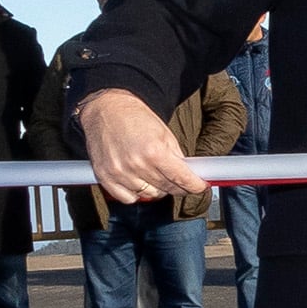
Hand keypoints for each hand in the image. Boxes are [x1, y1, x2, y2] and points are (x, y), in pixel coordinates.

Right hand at [76, 88, 204, 203]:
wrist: (107, 109)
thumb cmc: (135, 118)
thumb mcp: (164, 133)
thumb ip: (177, 156)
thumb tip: (189, 175)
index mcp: (154, 151)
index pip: (181, 178)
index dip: (195, 185)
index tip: (200, 187)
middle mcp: (136, 164)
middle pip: (167, 188)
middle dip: (178, 186)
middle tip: (180, 180)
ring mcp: (120, 173)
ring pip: (149, 195)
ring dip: (157, 189)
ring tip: (154, 174)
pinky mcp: (105, 178)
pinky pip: (128, 198)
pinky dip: (136, 194)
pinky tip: (138, 181)